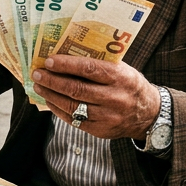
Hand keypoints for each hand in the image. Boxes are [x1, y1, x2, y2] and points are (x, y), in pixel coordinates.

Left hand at [31, 55, 159, 139]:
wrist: (148, 114)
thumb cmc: (129, 84)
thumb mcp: (122, 69)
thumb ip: (99, 63)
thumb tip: (65, 54)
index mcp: (120, 77)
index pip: (89, 69)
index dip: (66, 64)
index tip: (49, 61)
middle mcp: (115, 98)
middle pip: (76, 89)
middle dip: (52, 80)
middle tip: (37, 74)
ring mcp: (107, 117)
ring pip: (72, 106)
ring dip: (51, 95)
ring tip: (39, 86)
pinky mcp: (101, 131)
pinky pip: (74, 120)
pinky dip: (58, 110)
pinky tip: (50, 100)